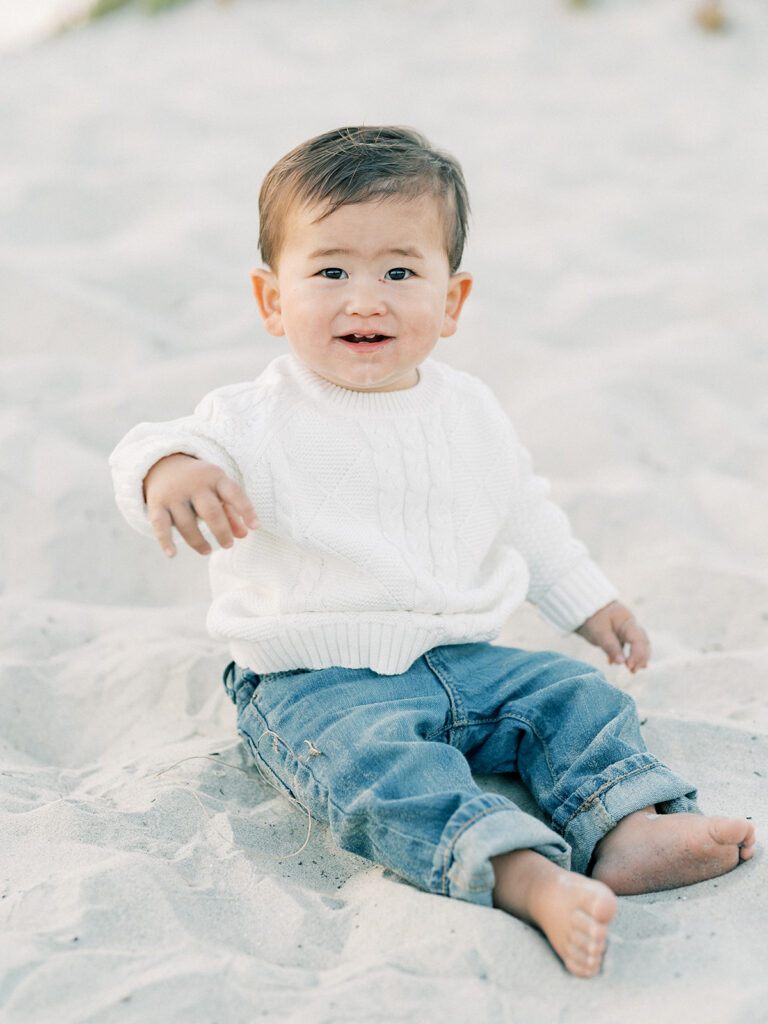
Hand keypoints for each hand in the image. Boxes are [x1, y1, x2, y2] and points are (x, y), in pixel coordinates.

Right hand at [143, 453, 258, 556]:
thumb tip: (244, 535)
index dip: (246, 509)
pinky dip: (165, 541)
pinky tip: (172, 555)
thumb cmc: (200, 483)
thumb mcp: (217, 490)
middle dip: (221, 531)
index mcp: (215, 477)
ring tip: (208, 551)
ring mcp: (174, 494)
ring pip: (187, 523)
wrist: (163, 464)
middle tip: (228, 545)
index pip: (234, 493)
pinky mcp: (157, 504)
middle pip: (210, 511)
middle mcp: (194, 484)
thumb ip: (231, 511)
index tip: (255, 527)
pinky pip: (161, 525)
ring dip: (198, 541)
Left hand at [576, 600, 649, 672]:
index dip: (637, 654)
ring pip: (638, 644)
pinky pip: (628, 645)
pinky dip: (625, 654)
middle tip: (633, 671)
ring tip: (632, 670)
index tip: (628, 666)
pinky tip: (614, 662)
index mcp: (626, 621)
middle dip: (641, 658)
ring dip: (637, 657)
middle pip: (643, 642)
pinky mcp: (622, 634)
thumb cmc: (592, 619)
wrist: (584, 608)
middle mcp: (631, 624)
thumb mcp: (598, 633)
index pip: (638, 639)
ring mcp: (627, 629)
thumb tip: (621, 663)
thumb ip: (610, 646)